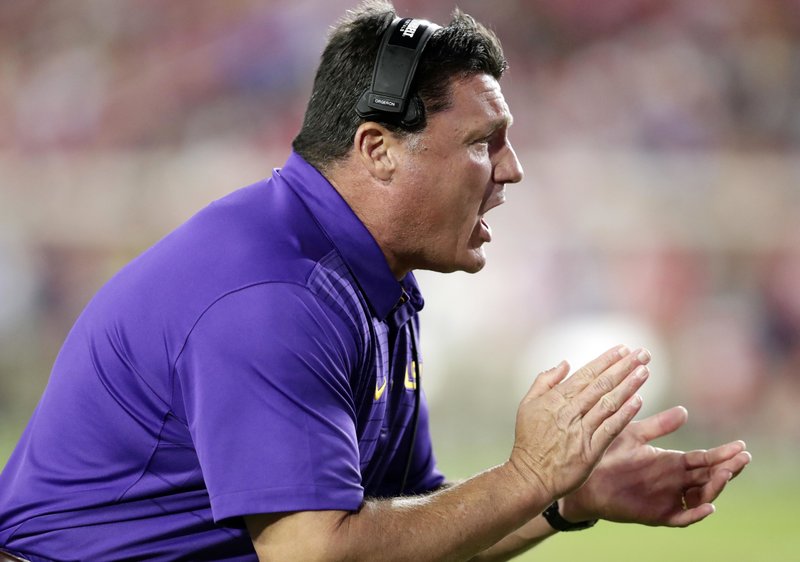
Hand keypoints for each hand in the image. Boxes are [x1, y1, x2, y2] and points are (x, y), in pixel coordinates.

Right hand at [509, 345, 650, 499]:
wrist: (530, 476)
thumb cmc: (529, 441)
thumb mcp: (527, 405)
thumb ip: (545, 381)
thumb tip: (565, 363)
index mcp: (556, 399)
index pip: (586, 374)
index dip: (606, 360)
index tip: (623, 349)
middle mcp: (570, 411)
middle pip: (601, 384)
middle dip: (623, 367)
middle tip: (642, 354)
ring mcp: (581, 430)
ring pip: (609, 402)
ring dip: (628, 385)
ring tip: (644, 371)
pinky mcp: (590, 450)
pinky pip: (610, 428)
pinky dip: (625, 414)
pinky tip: (638, 400)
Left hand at [562, 406, 751, 526]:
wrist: (584, 478)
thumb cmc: (607, 454)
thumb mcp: (635, 435)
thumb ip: (659, 426)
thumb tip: (685, 410)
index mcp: (672, 462)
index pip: (705, 458)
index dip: (723, 454)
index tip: (741, 446)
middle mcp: (674, 481)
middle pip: (709, 477)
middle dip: (728, 468)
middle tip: (742, 459)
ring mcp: (668, 498)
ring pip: (701, 497)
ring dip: (715, 488)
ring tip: (724, 475)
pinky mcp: (657, 515)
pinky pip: (681, 517)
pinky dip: (696, 514)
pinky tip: (708, 507)